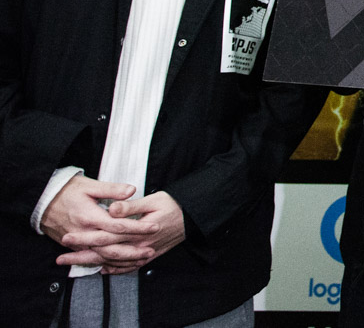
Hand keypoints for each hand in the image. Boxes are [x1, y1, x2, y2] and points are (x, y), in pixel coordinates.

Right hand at [41, 175, 158, 270]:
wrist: (42, 200)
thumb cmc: (67, 190)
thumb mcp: (90, 185)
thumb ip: (112, 190)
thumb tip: (131, 190)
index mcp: (90, 216)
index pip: (119, 226)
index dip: (138, 227)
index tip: (154, 226)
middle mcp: (84, 232)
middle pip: (111, 247)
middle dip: (132, 251)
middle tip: (150, 251)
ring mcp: (77, 242)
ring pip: (101, 256)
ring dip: (121, 260)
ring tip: (139, 260)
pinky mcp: (73, 246)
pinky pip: (92, 258)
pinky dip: (106, 263)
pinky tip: (118, 265)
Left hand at [58, 191, 186, 273]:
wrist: (195, 217)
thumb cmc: (175, 204)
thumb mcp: (154, 199)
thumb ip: (131, 206)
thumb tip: (111, 209)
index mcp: (139, 232)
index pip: (106, 236)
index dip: (86, 237)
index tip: (68, 237)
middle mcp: (140, 246)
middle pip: (105, 253)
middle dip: (82, 255)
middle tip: (61, 257)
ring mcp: (144, 253)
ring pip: (114, 262)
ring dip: (93, 264)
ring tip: (73, 264)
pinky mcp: (149, 256)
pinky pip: (128, 267)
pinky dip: (114, 270)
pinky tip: (103, 270)